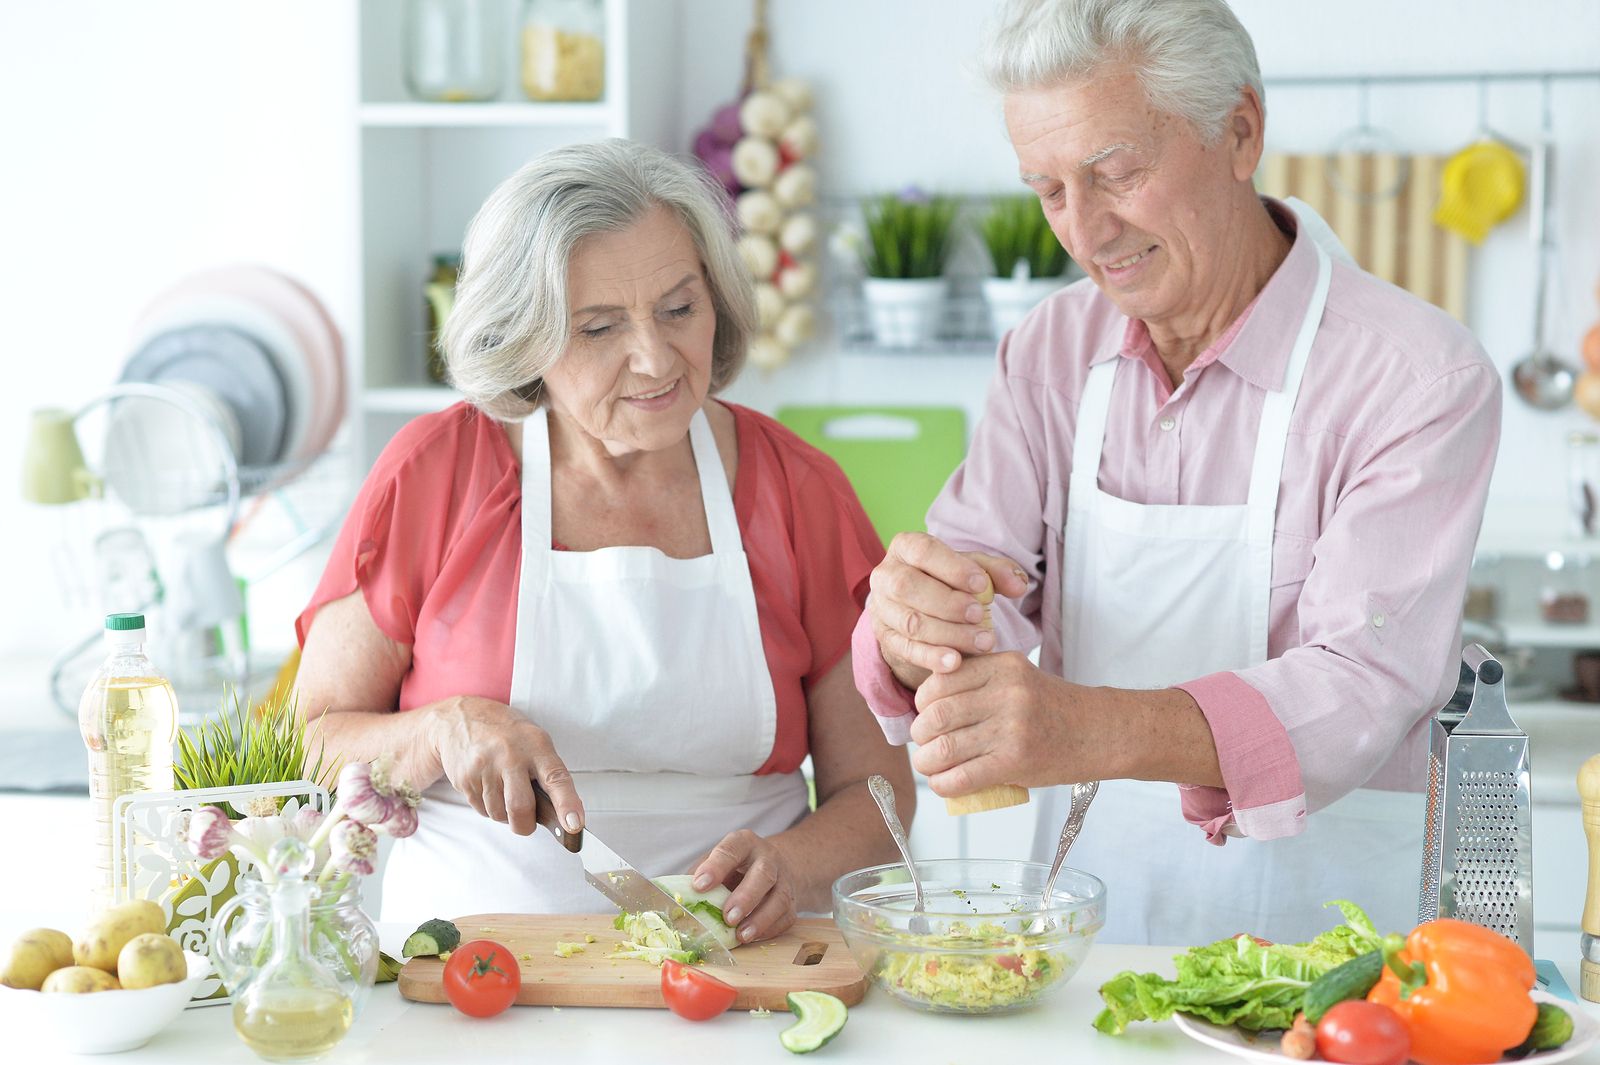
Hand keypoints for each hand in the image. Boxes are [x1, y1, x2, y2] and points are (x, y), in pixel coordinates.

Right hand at [426, 695, 584, 836]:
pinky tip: (489, 787)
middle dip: (525, 825)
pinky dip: (489, 807)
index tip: (574, 824)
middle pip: (520, 807)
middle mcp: (510, 756)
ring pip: (499, 814)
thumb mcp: (534, 740)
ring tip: (504, 791)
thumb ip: (547, 773)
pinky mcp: (465, 779)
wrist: (462, 717)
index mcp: (536, 746)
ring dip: (505, 815)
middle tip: (527, 821)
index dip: (567, 804)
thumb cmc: (507, 733)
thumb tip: (559, 815)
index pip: (556, 778)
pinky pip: (481, 810)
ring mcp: (484, 768)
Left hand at [688, 830, 796, 944]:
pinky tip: (752, 938)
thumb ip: (699, 875)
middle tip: (728, 916)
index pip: (731, 849)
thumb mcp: (716, 862)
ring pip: (779, 899)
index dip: (715, 866)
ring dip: (760, 919)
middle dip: (746, 896)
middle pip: (763, 874)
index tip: (699, 885)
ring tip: (741, 935)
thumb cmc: (734, 868)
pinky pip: (785, 917)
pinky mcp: (792, 903)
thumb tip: (677, 899)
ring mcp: (784, 880)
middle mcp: (767, 858)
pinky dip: (770, 930)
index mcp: (744, 843)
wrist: (774, 868)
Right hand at [866, 532, 1029, 687]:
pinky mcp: (885, 638)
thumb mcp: (972, 571)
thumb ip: (998, 573)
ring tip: (983, 642)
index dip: (952, 568)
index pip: (923, 551)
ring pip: (910, 622)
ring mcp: (882, 609)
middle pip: (908, 587)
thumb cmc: (950, 582)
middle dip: (947, 603)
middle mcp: (886, 575)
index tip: (981, 584)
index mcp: (905, 547)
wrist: (922, 610)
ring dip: (948, 634)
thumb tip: (1019, 585)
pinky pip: (905, 649)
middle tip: (980, 615)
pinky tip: (955, 663)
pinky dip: (931, 657)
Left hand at [908, 652, 1088, 795]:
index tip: (926, 714)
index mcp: (1002, 666)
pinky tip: (943, 784)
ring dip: (926, 762)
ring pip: (944, 748)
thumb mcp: (1017, 677)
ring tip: (930, 765)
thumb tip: (925, 703)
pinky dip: (943, 784)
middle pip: (936, 715)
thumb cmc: (1052, 708)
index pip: (940, 681)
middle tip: (925, 743)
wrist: (1099, 732)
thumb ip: (978, 681)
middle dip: (920, 734)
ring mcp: (1011, 728)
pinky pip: (962, 777)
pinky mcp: (1015, 762)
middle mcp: (1006, 693)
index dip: (922, 702)